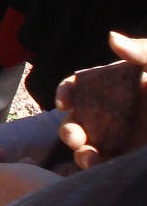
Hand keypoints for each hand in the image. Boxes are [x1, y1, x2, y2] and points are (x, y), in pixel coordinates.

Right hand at [57, 31, 146, 168]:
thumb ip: (141, 52)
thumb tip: (113, 38)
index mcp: (110, 87)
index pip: (77, 87)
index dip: (66, 93)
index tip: (67, 102)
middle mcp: (109, 113)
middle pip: (76, 120)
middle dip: (68, 130)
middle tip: (75, 136)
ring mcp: (120, 137)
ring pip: (86, 146)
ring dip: (80, 153)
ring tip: (88, 158)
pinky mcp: (130, 157)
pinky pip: (106, 164)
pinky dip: (96, 167)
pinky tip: (98, 167)